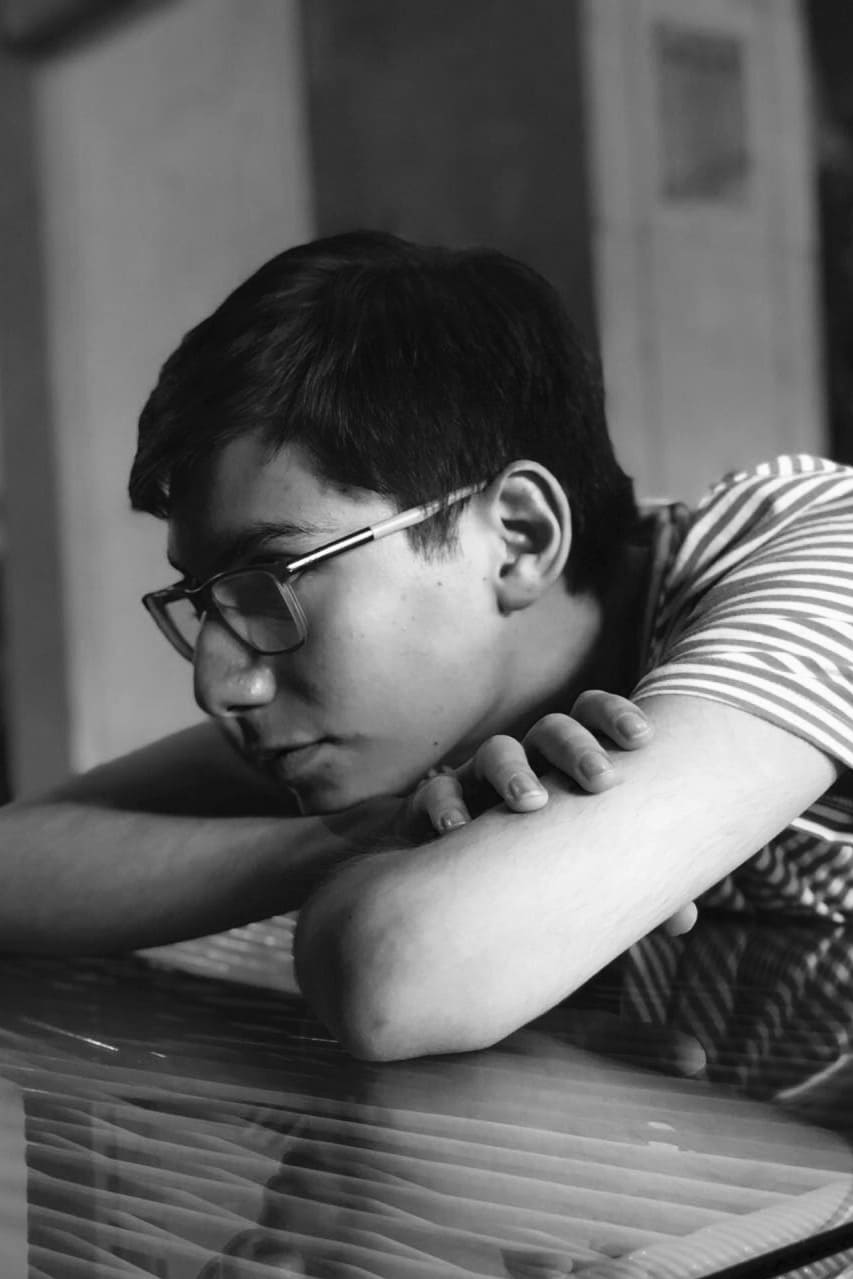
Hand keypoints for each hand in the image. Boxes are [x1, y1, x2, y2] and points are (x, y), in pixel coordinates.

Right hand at [413, 689, 697, 937]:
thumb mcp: (579, 880)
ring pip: (496, 751)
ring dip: (514, 770)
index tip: (643, 739)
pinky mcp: (428, 810)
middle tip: (602, 780)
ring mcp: (475, 784)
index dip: (615, 717)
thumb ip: (627, 890)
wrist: (442, 899)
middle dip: (577, 746)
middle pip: (552, 730)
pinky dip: (447, 805)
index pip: (591, 720)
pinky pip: (435, 792)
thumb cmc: (526, 878)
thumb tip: (683, 920)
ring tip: (531, 803)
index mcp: (564, 769)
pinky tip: (458, 831)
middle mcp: (524, 766)